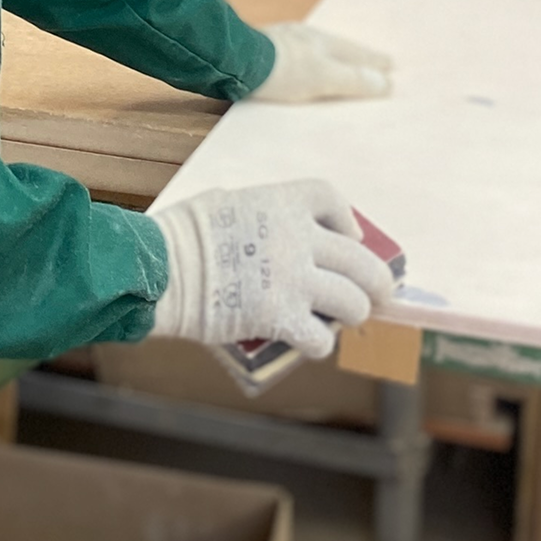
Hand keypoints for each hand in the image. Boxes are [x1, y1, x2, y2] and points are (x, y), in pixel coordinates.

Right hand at [147, 179, 395, 355]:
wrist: (161, 268)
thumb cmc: (181, 234)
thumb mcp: (224, 203)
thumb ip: (259, 217)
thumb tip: (273, 237)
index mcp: (279, 202)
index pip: (330, 197)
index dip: (347, 219)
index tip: (350, 234)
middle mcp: (296, 238)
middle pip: (362, 260)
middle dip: (378, 282)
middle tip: (378, 295)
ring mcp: (293, 279)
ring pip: (354, 303)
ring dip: (351, 314)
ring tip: (339, 320)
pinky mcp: (282, 317)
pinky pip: (322, 338)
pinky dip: (317, 343)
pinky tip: (306, 341)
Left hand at [254, 21, 392, 102]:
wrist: (232, 62)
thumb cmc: (282, 70)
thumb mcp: (324, 77)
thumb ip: (353, 80)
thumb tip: (386, 83)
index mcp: (321, 40)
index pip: (355, 53)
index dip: (373, 62)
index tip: (390, 65)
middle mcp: (303, 36)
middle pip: (337, 47)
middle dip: (354, 56)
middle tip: (371, 62)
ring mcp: (281, 42)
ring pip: (315, 49)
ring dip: (330, 58)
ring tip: (338, 64)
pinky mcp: (262, 53)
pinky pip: (296, 57)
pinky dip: (308, 63)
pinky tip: (300, 69)